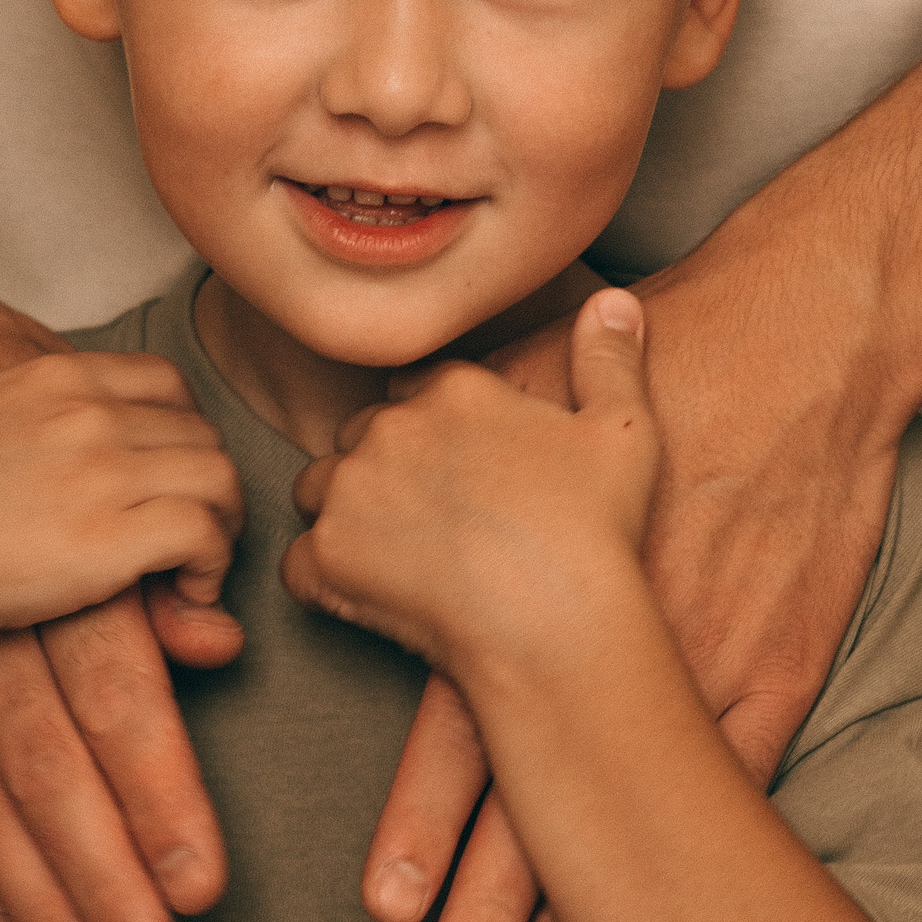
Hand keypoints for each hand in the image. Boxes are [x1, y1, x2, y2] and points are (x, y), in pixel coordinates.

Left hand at [283, 288, 656, 667]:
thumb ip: (609, 359)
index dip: (432, 433)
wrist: (558, 620)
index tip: (460, 474)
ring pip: (320, 491)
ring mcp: (353, 490)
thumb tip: (614, 301)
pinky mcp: (328, 555)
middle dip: (383, 470)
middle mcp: (392, 427)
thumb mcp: (623, 431)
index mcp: (454, 391)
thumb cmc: (596, 530)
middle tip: (433, 522)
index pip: (413, 393)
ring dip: (346, 517)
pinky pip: (298, 565)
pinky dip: (325, 582)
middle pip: (360, 438)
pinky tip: (372, 598)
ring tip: (398, 557)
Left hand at [355, 258, 901, 921]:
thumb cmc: (668, 355)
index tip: (389, 904)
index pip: (468, 714)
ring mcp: (697, 649)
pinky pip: (730, 777)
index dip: (429, 816)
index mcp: (537, 567)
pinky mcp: (776, 664)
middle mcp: (611, 622)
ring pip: (630, 796)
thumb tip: (386, 485)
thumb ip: (457, 457)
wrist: (803, 343)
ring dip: (582, 907)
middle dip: (487, 893)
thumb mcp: (541, 392)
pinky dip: (698, 856)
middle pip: (536, 780)